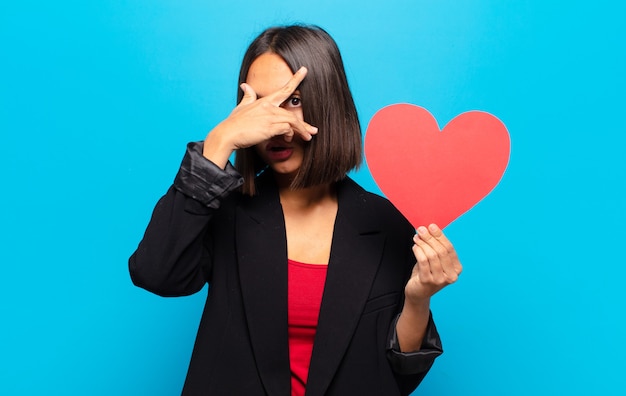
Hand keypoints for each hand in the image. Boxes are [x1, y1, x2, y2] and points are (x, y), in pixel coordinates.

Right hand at [202, 67, 317, 167]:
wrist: (228, 134)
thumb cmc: (234, 122)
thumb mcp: (241, 107)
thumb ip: (248, 96)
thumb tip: (245, 85)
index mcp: (264, 101)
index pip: (283, 89)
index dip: (295, 79)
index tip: (304, 70)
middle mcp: (269, 107)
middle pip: (292, 114)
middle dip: (304, 124)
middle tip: (314, 130)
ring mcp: (269, 116)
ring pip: (292, 121)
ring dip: (301, 131)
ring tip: (308, 138)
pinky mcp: (269, 127)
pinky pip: (286, 129)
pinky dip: (289, 135)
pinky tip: (287, 140)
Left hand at [406, 224, 461, 303]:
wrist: (418, 293)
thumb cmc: (427, 274)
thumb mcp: (435, 261)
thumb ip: (435, 247)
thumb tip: (430, 229)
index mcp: (457, 269)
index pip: (449, 249)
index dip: (440, 236)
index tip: (431, 226)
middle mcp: (451, 276)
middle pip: (441, 251)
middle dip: (430, 238)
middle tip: (421, 229)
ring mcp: (440, 280)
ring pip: (432, 255)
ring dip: (423, 243)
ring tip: (416, 237)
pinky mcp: (427, 281)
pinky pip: (423, 261)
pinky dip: (418, 251)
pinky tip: (415, 246)